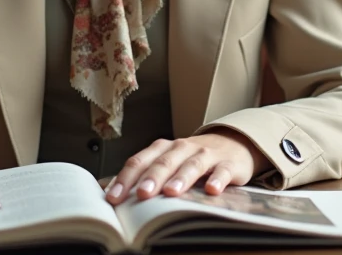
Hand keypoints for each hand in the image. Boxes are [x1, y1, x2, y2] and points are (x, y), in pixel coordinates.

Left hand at [105, 131, 267, 205]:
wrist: (231, 144)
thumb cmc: (190, 159)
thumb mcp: (167, 162)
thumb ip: (143, 175)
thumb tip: (110, 192)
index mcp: (163, 149)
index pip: (140, 161)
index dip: (125, 178)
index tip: (113, 197)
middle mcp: (182, 148)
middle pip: (164, 162)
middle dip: (151, 178)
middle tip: (141, 194)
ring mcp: (206, 155)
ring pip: (192, 164)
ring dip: (181, 178)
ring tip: (171, 192)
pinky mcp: (228, 164)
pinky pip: (222, 171)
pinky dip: (218, 179)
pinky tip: (212, 190)